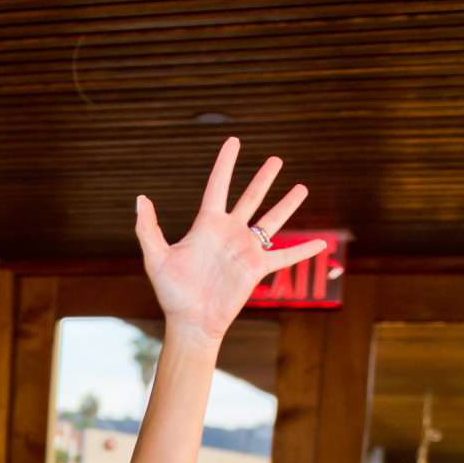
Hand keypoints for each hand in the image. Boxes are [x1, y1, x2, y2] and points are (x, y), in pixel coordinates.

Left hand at [133, 139, 329, 343]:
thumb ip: (148, 228)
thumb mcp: (156, 257)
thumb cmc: (172, 293)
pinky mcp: (257, 268)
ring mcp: (245, 249)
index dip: (226, 163)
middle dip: (263, 178)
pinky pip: (285, 256)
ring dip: (286, 204)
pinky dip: (303, 251)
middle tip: (276, 159)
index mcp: (207, 225)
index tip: (234, 141)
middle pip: (251, 197)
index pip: (218, 185)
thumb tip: (141, 198)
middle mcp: (229, 232)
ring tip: (301, 187)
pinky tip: (322, 244)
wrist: (191, 321)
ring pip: (271, 220)